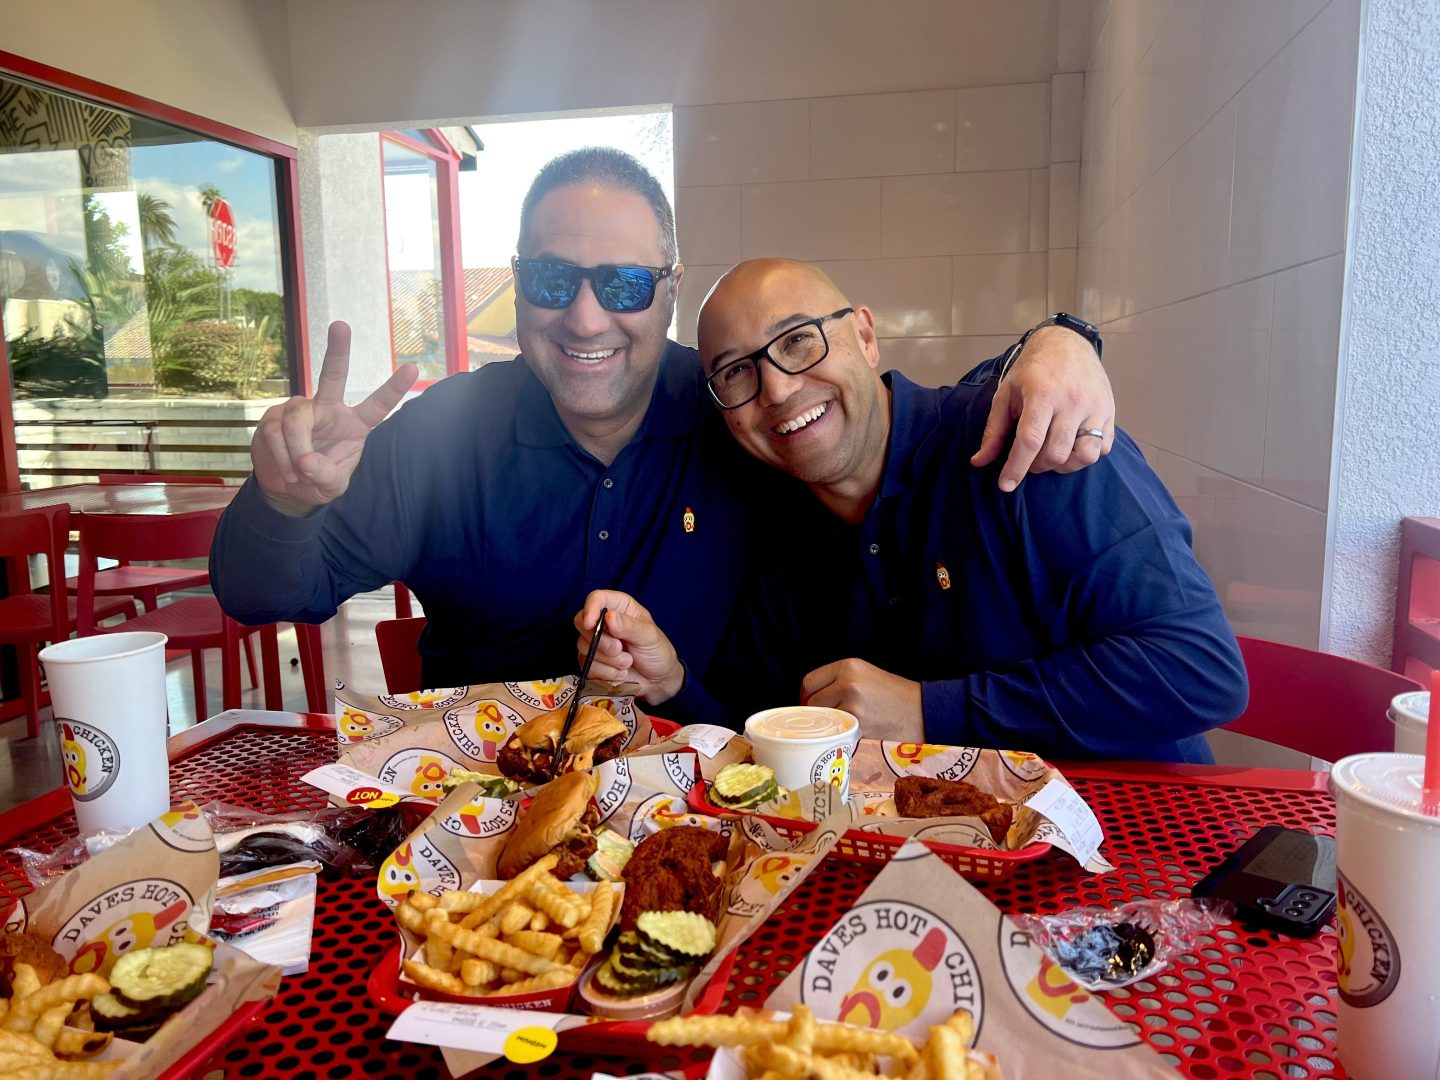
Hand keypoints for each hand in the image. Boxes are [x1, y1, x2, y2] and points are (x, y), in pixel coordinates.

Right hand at [252, 322, 417, 514]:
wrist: (288, 489)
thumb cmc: (319, 481)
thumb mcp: (332, 486)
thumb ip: (326, 475)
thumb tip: (306, 461)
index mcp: (354, 424)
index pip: (378, 404)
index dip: (394, 388)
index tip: (413, 368)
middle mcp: (328, 408)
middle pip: (333, 375)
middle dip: (338, 350)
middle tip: (342, 325)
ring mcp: (301, 409)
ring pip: (296, 420)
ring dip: (295, 450)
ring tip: (298, 472)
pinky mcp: (274, 416)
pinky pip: (275, 432)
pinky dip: (280, 456)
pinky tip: (285, 467)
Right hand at [575, 590, 684, 703]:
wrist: (657, 680)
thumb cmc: (656, 651)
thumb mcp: (649, 636)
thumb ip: (630, 626)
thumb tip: (609, 617)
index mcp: (619, 607)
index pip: (596, 598)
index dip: (590, 608)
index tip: (591, 624)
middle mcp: (604, 622)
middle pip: (582, 623)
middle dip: (600, 641)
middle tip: (619, 649)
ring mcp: (595, 643)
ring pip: (584, 647)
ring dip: (608, 660)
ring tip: (628, 662)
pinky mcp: (592, 663)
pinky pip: (588, 666)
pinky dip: (606, 673)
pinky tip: (621, 673)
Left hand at [800, 659, 923, 741]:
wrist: (921, 710)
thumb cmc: (892, 694)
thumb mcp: (864, 675)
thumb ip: (838, 680)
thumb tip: (809, 697)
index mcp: (848, 666)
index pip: (809, 681)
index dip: (807, 696)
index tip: (812, 705)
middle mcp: (848, 682)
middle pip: (812, 702)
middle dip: (816, 712)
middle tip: (828, 719)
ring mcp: (853, 704)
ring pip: (822, 719)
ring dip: (828, 724)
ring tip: (844, 724)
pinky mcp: (859, 724)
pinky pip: (836, 731)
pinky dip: (840, 734)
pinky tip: (853, 731)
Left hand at [970, 325, 1114, 491]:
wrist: (1067, 343)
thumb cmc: (1033, 370)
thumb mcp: (1006, 394)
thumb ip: (993, 430)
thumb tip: (979, 462)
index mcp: (1043, 394)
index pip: (1030, 441)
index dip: (1016, 468)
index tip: (1006, 485)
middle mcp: (1072, 401)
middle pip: (1055, 453)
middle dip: (1037, 466)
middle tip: (1029, 458)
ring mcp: (1095, 406)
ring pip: (1084, 456)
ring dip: (1064, 466)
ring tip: (1051, 456)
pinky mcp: (1110, 411)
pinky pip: (1103, 448)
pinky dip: (1085, 456)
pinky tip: (1071, 446)